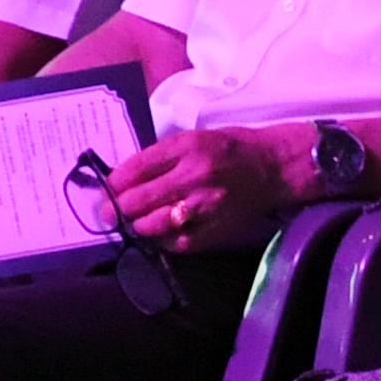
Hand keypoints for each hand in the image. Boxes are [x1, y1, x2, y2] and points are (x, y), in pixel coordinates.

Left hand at [107, 125, 307, 256]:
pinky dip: (163, 241)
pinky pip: (179, 242)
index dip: (113, 183)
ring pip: (155, 224)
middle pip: (140, 199)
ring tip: (132, 223)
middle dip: (117, 209)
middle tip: (108, 213)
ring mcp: (206, 205)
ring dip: (137, 226)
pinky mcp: (217, 228)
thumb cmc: (231, 148)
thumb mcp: (194, 138)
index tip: (105, 191)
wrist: (275, 167)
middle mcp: (195, 176)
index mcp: (187, 148)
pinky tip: (159, 234)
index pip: (136, 168)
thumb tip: (126, 177)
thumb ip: (162, 157)